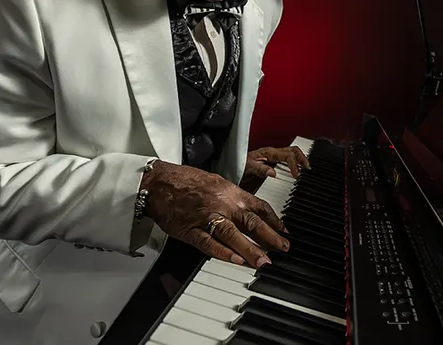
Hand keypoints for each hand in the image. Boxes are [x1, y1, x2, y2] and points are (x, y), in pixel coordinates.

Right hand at [142, 161, 288, 267]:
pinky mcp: (190, 231)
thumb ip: (234, 196)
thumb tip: (250, 208)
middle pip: (251, 222)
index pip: (258, 207)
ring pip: (232, 235)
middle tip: (283, 248)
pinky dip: (222, 252)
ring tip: (263, 261)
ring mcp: (206, 218)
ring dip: (250, 249)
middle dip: (270, 237)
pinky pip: (208, 244)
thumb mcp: (217, 182)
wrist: (159, 182)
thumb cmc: (186, 181)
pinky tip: (235, 260)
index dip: (274, 220)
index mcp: (230, 192)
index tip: (284, 230)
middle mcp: (222, 204)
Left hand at [242, 146, 310, 181]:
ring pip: (293, 153)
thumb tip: (273, 173)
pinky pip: (288, 160)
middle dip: (303, 159)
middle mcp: (273, 153)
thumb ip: (260, 169)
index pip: (288, 155)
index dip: (294, 165)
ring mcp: (274, 157)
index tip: (297, 175)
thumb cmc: (239, 165)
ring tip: (306, 169)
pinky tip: (298, 171)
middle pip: (294, 151)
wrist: (233, 167)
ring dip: (301, 160)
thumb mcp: (247, 168)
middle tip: (308, 169)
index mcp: (269, 152)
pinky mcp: (274, 162)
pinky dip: (296, 163)